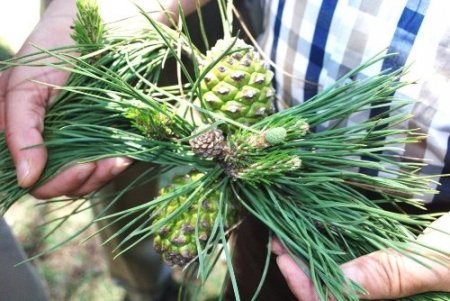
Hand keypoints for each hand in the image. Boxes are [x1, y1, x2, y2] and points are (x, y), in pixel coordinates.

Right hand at [0, 0, 131, 198]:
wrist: (105, 23)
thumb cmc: (57, 45)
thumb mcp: (26, 82)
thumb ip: (20, 128)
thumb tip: (25, 179)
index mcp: (19, 128)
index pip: (26, 174)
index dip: (49, 182)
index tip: (79, 167)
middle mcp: (46, 137)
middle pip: (55, 183)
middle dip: (76, 181)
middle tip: (95, 165)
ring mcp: (75, 137)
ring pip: (81, 180)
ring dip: (98, 177)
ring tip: (115, 160)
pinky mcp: (102, 135)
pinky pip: (105, 165)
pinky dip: (114, 167)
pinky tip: (124, 157)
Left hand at [272, 212, 449, 299]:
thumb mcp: (445, 264)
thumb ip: (394, 275)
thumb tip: (340, 286)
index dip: (308, 289)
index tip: (284, 257)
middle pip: (337, 297)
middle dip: (304, 274)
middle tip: (279, 243)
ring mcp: (394, 290)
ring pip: (344, 282)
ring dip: (315, 261)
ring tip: (288, 237)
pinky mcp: (395, 272)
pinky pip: (359, 268)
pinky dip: (335, 251)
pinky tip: (318, 234)